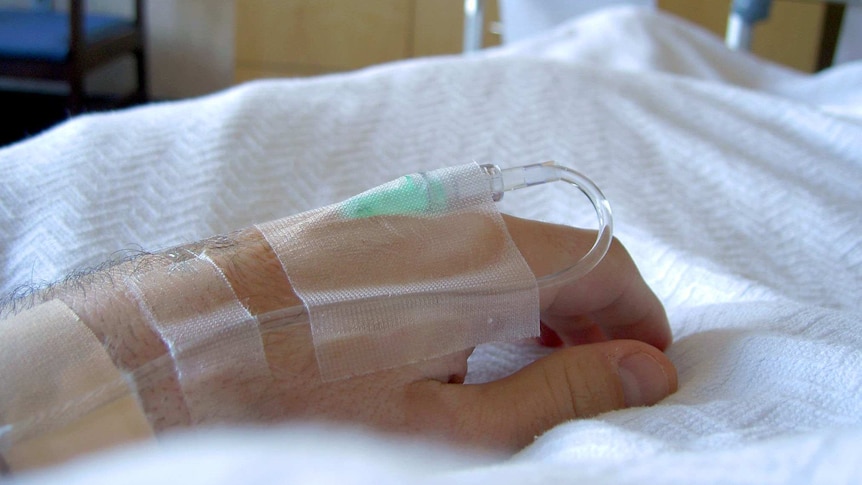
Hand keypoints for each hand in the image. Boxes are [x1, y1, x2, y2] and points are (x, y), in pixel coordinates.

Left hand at [203, 214, 675, 449]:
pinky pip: (460, 251)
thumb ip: (558, 391)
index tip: (648, 369)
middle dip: (596, 316)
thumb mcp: (452, 425)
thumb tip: (645, 373)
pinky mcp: (370, 230)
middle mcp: (453, 221)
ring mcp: (408, 220)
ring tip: (542, 369)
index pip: (603, 263)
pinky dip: (490, 293)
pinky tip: (475, 341)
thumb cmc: (312, 406)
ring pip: (511, 252)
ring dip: (543, 307)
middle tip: (600, 380)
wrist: (181, 356)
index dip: (639, 317)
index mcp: (487, 261)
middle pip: (562, 255)